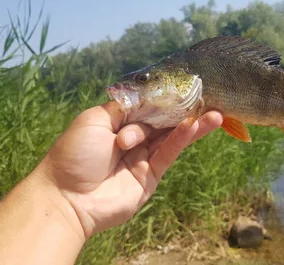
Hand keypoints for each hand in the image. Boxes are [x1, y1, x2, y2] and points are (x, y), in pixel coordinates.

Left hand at [36, 100, 222, 239]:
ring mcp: (143, 157)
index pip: (147, 105)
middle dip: (184, 108)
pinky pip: (168, 153)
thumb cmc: (75, 155)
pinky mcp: (151, 175)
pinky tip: (195, 126)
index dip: (165, 96)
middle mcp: (132, 137)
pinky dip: (181, 139)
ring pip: (171, 136)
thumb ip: (125, 107)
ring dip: (193, 124)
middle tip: (209, 96)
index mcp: (116, 122)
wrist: (67, 199)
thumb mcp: (95, 120)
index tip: (185, 85)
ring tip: (216, 113)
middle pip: (163, 120)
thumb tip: (150, 95)